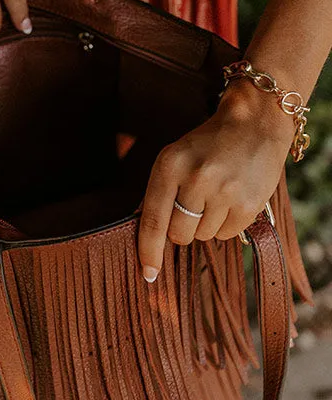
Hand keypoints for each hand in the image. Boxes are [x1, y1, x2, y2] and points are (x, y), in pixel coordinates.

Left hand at [137, 83, 294, 281]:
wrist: (255, 125)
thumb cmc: (208, 145)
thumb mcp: (174, 158)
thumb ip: (158, 193)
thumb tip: (144, 234)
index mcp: (170, 165)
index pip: (153, 220)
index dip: (149, 251)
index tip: (148, 274)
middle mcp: (196, 179)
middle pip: (179, 234)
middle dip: (182, 229)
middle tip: (194, 205)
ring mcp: (224, 192)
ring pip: (203, 237)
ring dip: (206, 225)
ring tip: (216, 195)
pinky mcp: (248, 204)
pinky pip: (227, 235)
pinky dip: (226, 224)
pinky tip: (231, 199)